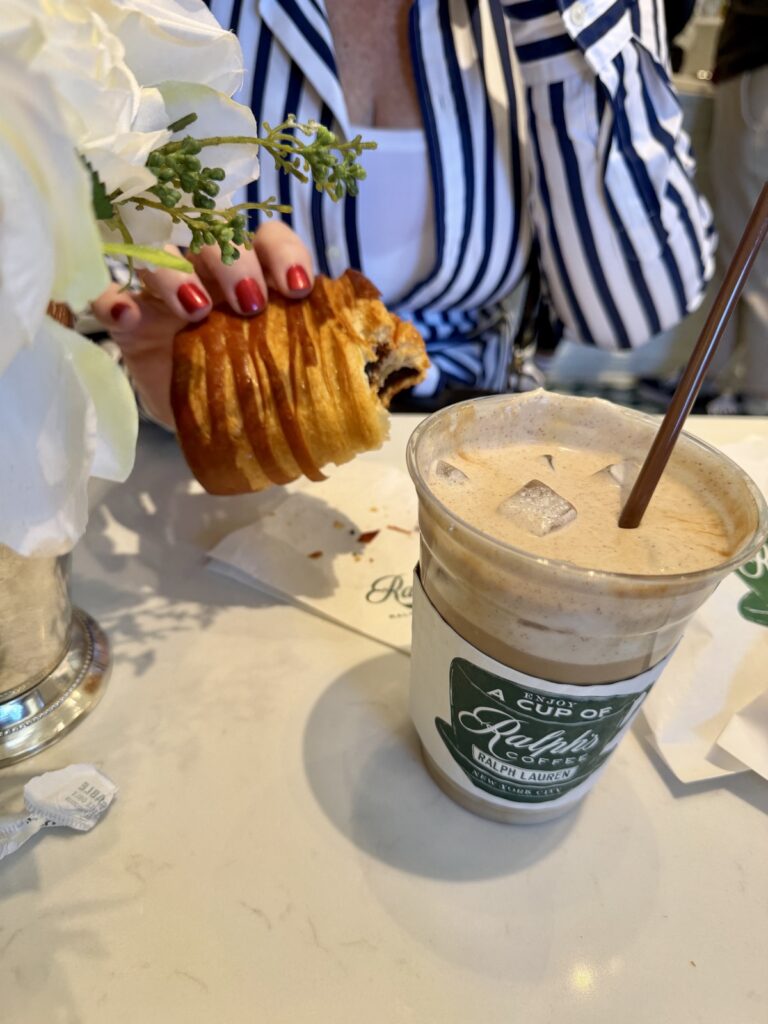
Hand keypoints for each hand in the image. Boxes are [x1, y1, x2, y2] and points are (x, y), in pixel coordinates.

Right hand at [92, 221, 313, 427]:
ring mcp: (164, 293)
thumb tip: (366, 375)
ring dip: (175, 273)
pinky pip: (107, 293)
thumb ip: (314, 357)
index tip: (298, 288)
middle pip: (213, 235)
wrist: (207, 425)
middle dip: (234, 262)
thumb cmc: (252, 388)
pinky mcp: (127, 320)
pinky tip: (127, 319)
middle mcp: (209, 272)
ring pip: (159, 252)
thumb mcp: (286, 372)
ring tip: (195, 311)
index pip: (270, 238)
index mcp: (256, 276)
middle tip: (249, 305)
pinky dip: (112, 300)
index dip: (285, 253)